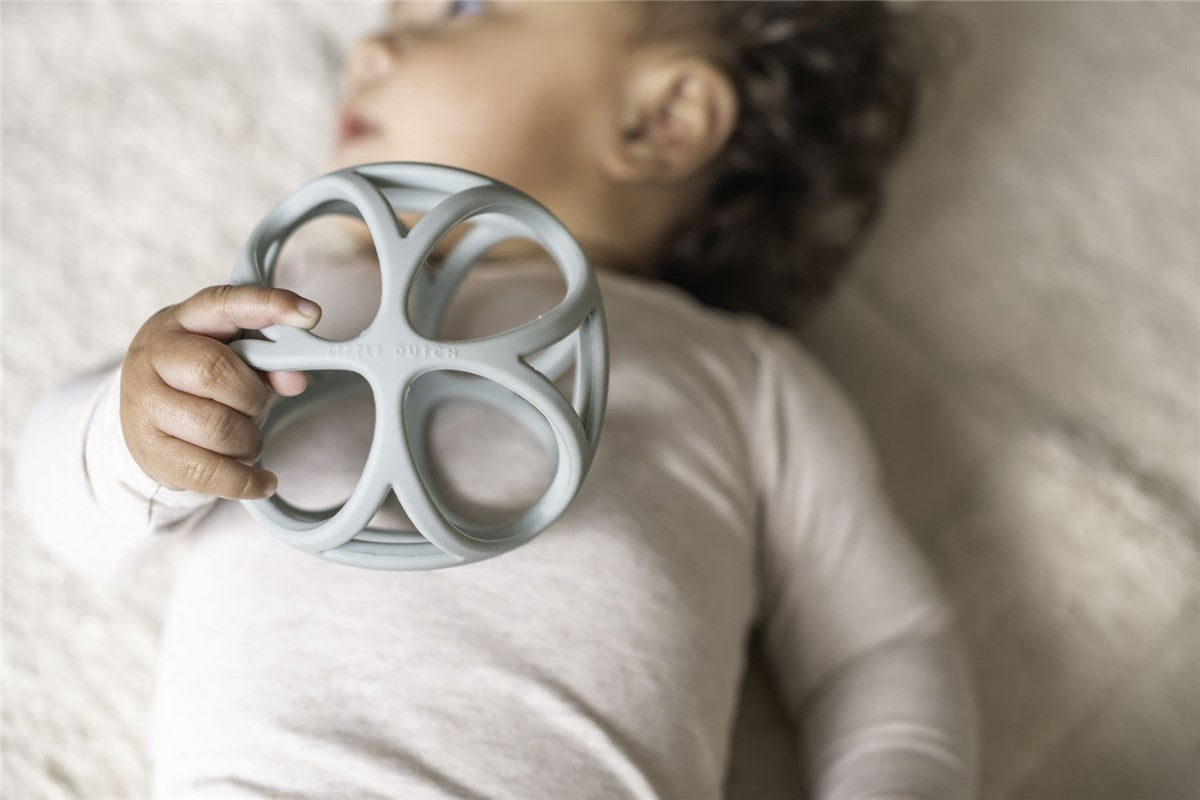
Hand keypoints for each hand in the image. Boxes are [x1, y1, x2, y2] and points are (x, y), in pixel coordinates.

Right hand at [119, 284, 321, 499]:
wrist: (146, 416)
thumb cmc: (201, 378)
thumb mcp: (235, 357)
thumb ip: (270, 359)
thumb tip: (295, 378)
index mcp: (184, 320)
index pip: (226, 303)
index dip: (270, 306)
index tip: (312, 314)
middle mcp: (155, 355)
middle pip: (214, 370)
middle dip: (252, 395)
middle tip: (256, 405)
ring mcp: (144, 404)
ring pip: (216, 427)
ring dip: (249, 440)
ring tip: (247, 439)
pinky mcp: (149, 451)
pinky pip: (207, 473)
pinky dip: (245, 481)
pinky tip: (263, 482)